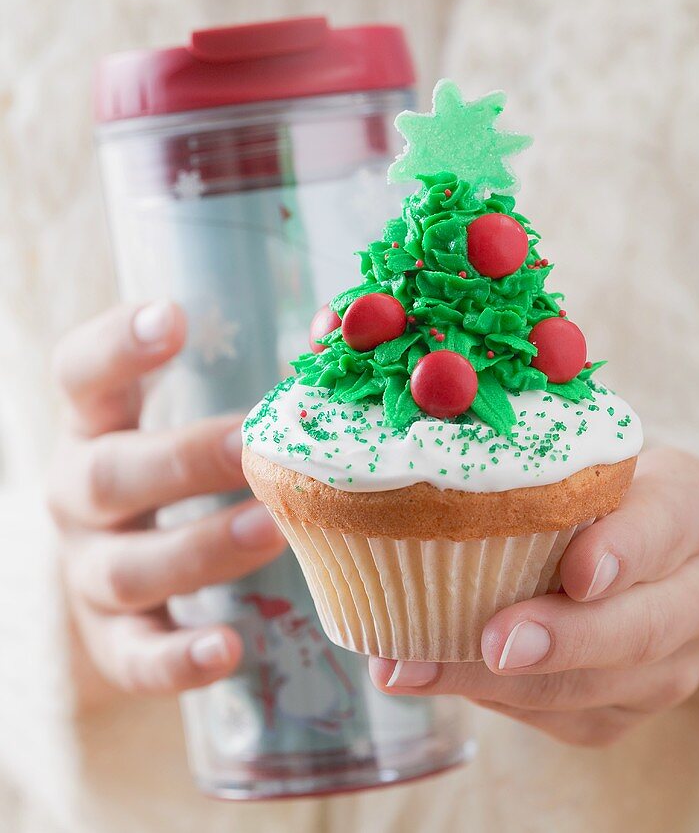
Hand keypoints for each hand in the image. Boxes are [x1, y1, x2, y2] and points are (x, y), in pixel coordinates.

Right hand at [49, 302, 285, 697]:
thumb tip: (341, 337)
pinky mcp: (109, 638)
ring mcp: (88, 568)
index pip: (82, 372)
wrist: (114, 566)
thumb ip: (242, 384)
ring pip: (129, 566)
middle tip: (252, 444)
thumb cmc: (173, 468)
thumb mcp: (184, 416)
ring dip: (201, 549)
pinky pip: (135, 654)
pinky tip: (226, 649)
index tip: (173, 318)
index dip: (119, 345)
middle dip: (184, 460)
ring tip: (271, 531)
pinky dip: (177, 658)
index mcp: (95, 423)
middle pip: (110, 474)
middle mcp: (78, 492)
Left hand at [370, 448, 698, 745]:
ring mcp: (670, 665)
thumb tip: (450, 481)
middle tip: (493, 643)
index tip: (578, 572)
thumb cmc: (603, 487)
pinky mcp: (627, 708)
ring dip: (501, 684)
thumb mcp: (596, 458)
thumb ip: (553, 469)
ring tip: (417, 667)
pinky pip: (565, 717)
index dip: (623, 553)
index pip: (666, 528)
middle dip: (561, 641)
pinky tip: (438, 674)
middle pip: (638, 630)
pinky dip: (496, 698)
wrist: (647, 546)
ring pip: (595, 689)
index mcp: (694, 511)